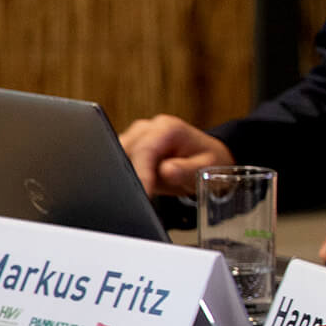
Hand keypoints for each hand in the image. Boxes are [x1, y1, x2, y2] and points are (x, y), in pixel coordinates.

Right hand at [118, 115, 232, 195]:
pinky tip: (140, 185)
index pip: (144, 150)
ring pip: (117, 158)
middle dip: (131, 176)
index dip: (141, 174)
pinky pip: (118, 162)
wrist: (207, 158)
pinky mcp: (129, 148)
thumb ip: (185, 170)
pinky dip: (125, 176)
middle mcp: (148, 128)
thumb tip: (166, 171)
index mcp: (168, 128)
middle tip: (142, 197)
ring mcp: (135, 137)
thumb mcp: (206, 168)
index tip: (143, 193)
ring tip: (149, 189)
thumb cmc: (208, 161)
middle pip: (125, 153)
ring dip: (127, 176)